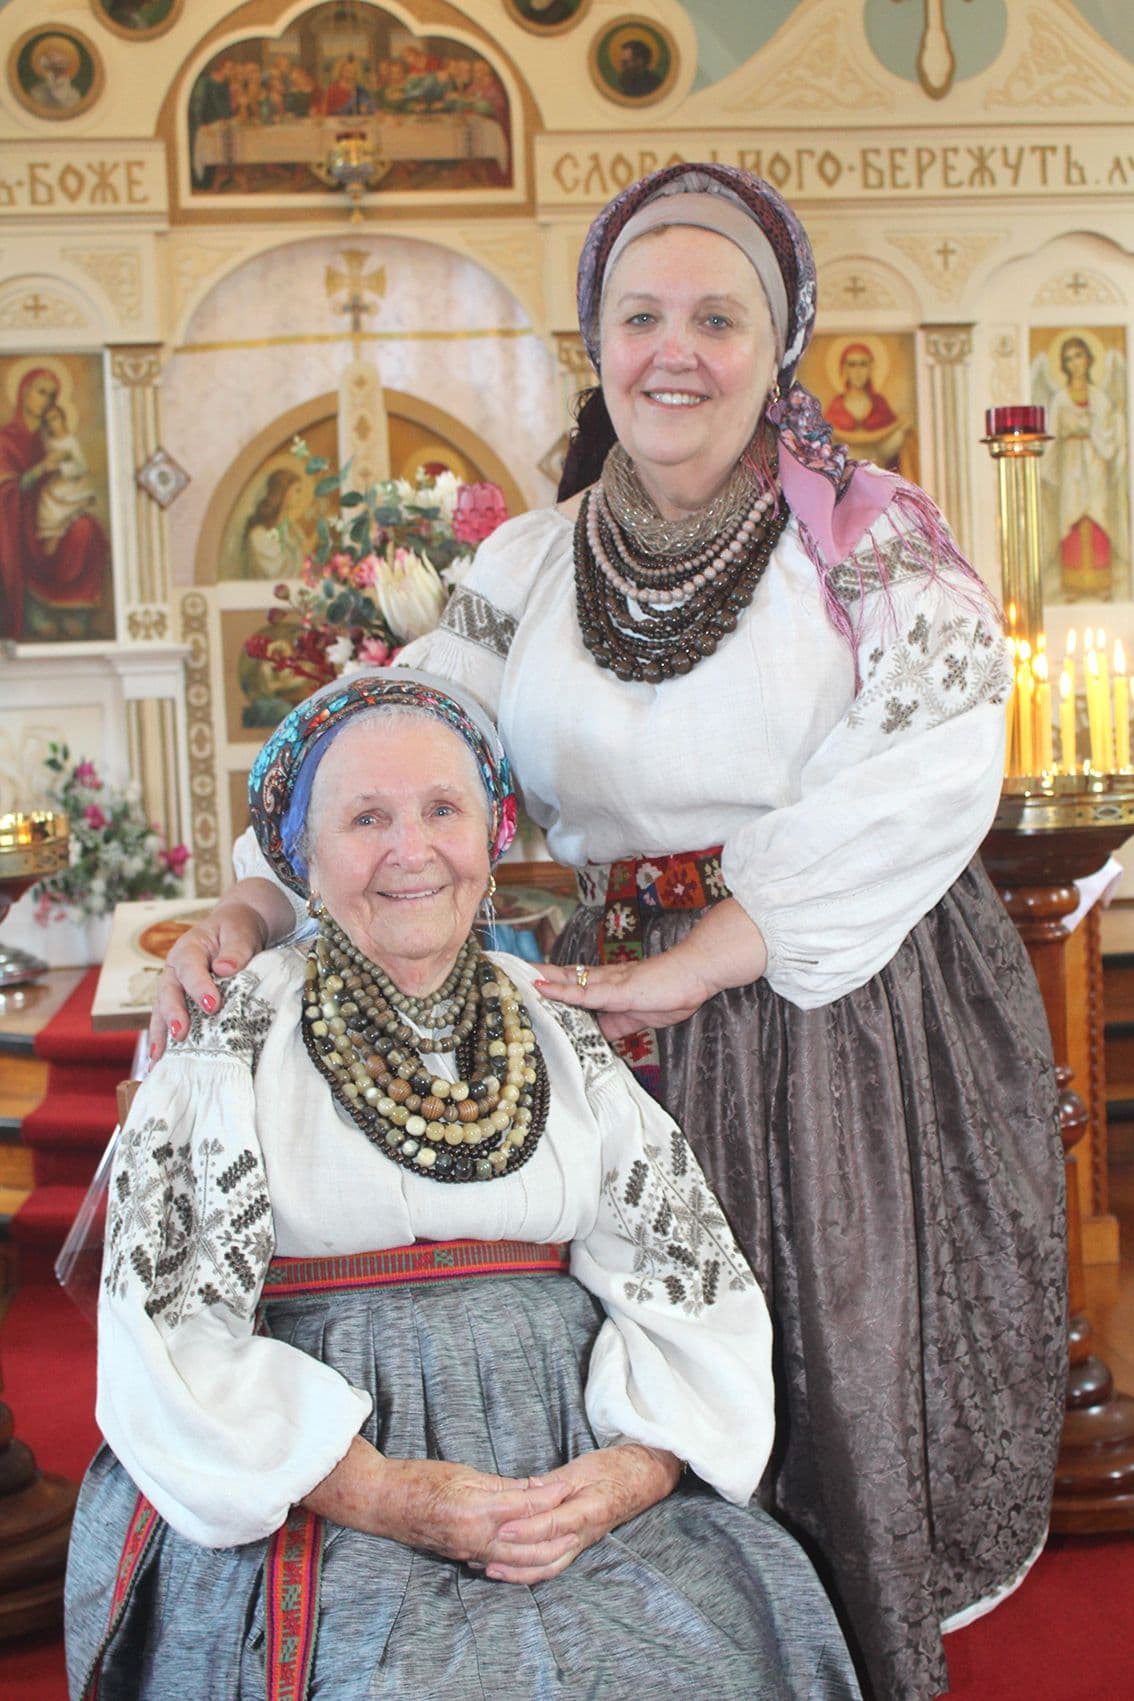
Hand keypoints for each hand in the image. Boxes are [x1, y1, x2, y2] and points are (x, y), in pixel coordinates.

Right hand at [147, 900, 268, 1059]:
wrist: (236, 928)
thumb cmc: (237, 929)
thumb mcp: (240, 932)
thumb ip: (235, 949)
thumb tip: (225, 968)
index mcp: (189, 948)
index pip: (191, 968)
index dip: (199, 986)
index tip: (212, 1005)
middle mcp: (175, 970)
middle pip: (168, 992)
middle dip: (173, 1015)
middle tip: (181, 1034)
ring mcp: (174, 987)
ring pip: (162, 1011)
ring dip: (160, 1034)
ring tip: (158, 1059)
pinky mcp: (180, 1003)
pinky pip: (168, 1022)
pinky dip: (164, 1042)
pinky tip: (159, 1065)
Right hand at [301, 1438, 571, 1562]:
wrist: (382, 1502)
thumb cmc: (419, 1480)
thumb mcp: (464, 1473)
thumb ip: (502, 1486)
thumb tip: (536, 1489)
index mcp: (476, 1510)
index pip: (526, 1505)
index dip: (553, 1495)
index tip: (573, 1485)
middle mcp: (475, 1537)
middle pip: (528, 1543)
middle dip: (556, 1534)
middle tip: (581, 1521)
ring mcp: (467, 1551)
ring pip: (515, 1561)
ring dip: (543, 1553)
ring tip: (564, 1541)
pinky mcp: (461, 1556)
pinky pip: (498, 1563)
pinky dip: (519, 1562)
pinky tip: (531, 1555)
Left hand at [482, 1444, 681, 1584]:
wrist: (641, 1480)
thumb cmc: (613, 1469)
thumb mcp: (583, 1468)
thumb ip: (553, 1482)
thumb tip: (525, 1490)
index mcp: (588, 1510)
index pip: (553, 1524)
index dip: (527, 1528)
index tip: (502, 1527)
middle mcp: (584, 1534)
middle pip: (548, 1555)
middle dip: (515, 1558)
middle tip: (485, 1554)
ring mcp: (581, 1543)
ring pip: (549, 1567)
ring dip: (519, 1572)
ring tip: (491, 1569)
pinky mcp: (577, 1546)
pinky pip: (553, 1565)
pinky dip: (530, 1571)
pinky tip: (510, 1569)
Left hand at [535, 899, 767, 1039]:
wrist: (698, 974)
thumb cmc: (675, 991)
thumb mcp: (641, 1017)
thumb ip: (620, 1024)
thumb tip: (602, 1033)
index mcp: (611, 986)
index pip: (575, 982)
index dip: (552, 981)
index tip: (529, 982)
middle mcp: (606, 980)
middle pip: (564, 975)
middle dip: (537, 975)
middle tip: (509, 972)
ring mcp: (611, 983)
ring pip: (568, 980)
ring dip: (540, 979)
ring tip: (514, 976)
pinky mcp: (619, 990)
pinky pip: (585, 992)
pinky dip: (561, 990)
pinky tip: (542, 987)